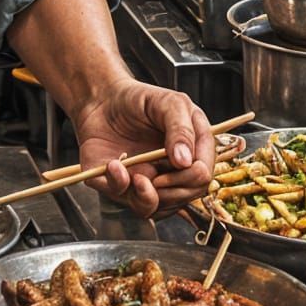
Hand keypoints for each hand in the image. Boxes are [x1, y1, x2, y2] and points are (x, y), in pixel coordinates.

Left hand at [72, 79, 213, 217]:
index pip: (203, 176)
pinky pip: (120, 197)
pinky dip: (118, 185)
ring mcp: (145, 180)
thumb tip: (186, 162)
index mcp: (191, 153)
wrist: (102, 97)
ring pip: (155, 208)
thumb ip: (181, 129)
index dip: (193, 176)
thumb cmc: (139, 99)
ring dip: (147, 197)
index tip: (177, 163)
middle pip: (184, 197)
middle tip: (156, 175)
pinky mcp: (118, 182)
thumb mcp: (169, 103)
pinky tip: (114, 165)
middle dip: (172, 190)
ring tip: (136, 177)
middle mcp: (170, 173)